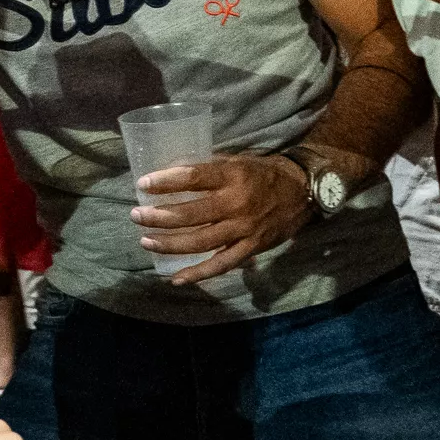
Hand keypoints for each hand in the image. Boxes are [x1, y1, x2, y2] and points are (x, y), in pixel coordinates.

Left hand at [133, 153, 312, 284]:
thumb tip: (173, 170)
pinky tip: (175, 278)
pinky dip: (198, 274)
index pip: (194, 177)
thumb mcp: (239, 161)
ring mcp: (244, 229)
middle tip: (136, 215)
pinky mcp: (251, 248)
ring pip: (200, 241)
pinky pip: (221, 265)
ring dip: (170, 244)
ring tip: (146, 241)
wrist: (303, 192)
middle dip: (159, 217)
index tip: (143, 184)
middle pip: (191, 214)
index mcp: (233, 176)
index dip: (166, 182)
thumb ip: (209, 168)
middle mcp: (237, 203)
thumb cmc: (264, 173)